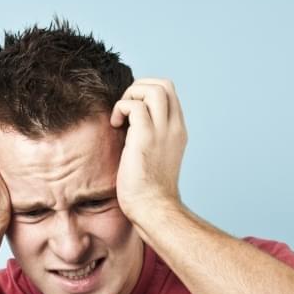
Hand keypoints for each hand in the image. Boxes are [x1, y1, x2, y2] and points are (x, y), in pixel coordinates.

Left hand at [109, 78, 187, 220]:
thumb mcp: (154, 158)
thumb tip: (128, 126)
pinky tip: (115, 125)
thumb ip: (149, 138)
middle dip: (139, 88)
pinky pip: (135, 105)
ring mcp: (163, 131)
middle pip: (164, 85)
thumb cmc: (148, 191)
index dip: (146, 94)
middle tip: (125, 109)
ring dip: (131, 95)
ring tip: (121, 116)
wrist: (152, 209)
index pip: (169, 94)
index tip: (131, 113)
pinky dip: (121, 108)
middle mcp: (174, 127)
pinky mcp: (146, 137)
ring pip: (153, 89)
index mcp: (178, 132)